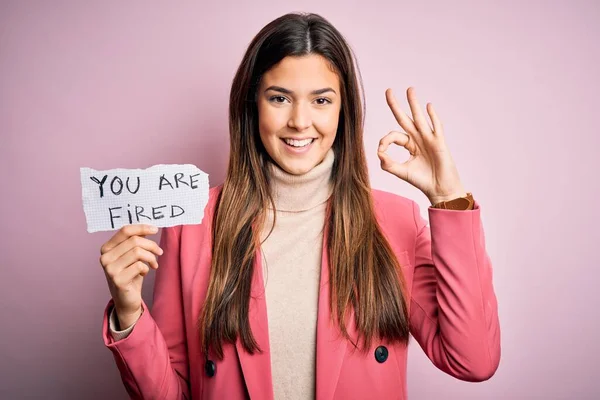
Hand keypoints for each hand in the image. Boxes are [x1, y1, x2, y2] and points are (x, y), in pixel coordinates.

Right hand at [99, 224, 162, 328]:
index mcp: (106, 248)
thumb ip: (136, 241)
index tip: (155, 229)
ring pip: (138, 252)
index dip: (142, 227)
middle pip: (134, 241)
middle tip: (159, 252)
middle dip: (151, 245)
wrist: (126, 299)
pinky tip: (143, 273)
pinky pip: (139, 266)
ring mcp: (110, 269)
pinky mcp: (118, 280)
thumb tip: (149, 227)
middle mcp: (105, 257)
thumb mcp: (133, 255)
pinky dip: (146, 268)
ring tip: (153, 264)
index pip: (125, 230)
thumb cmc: (131, 274)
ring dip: (151, 258)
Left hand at [377, 87, 467, 204]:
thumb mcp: (402, 172)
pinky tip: (428, 106)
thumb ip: (388, 164)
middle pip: (405, 119)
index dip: (385, 140)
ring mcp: (430, 139)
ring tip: (409, 89)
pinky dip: (433, 117)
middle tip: (388, 90)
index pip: (394, 136)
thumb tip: (379, 153)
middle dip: (396, 105)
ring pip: (419, 118)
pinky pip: (436, 127)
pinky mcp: (440, 143)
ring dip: (414, 103)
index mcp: (410, 145)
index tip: (382, 150)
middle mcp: (419, 139)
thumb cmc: (423, 181)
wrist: (440, 190)